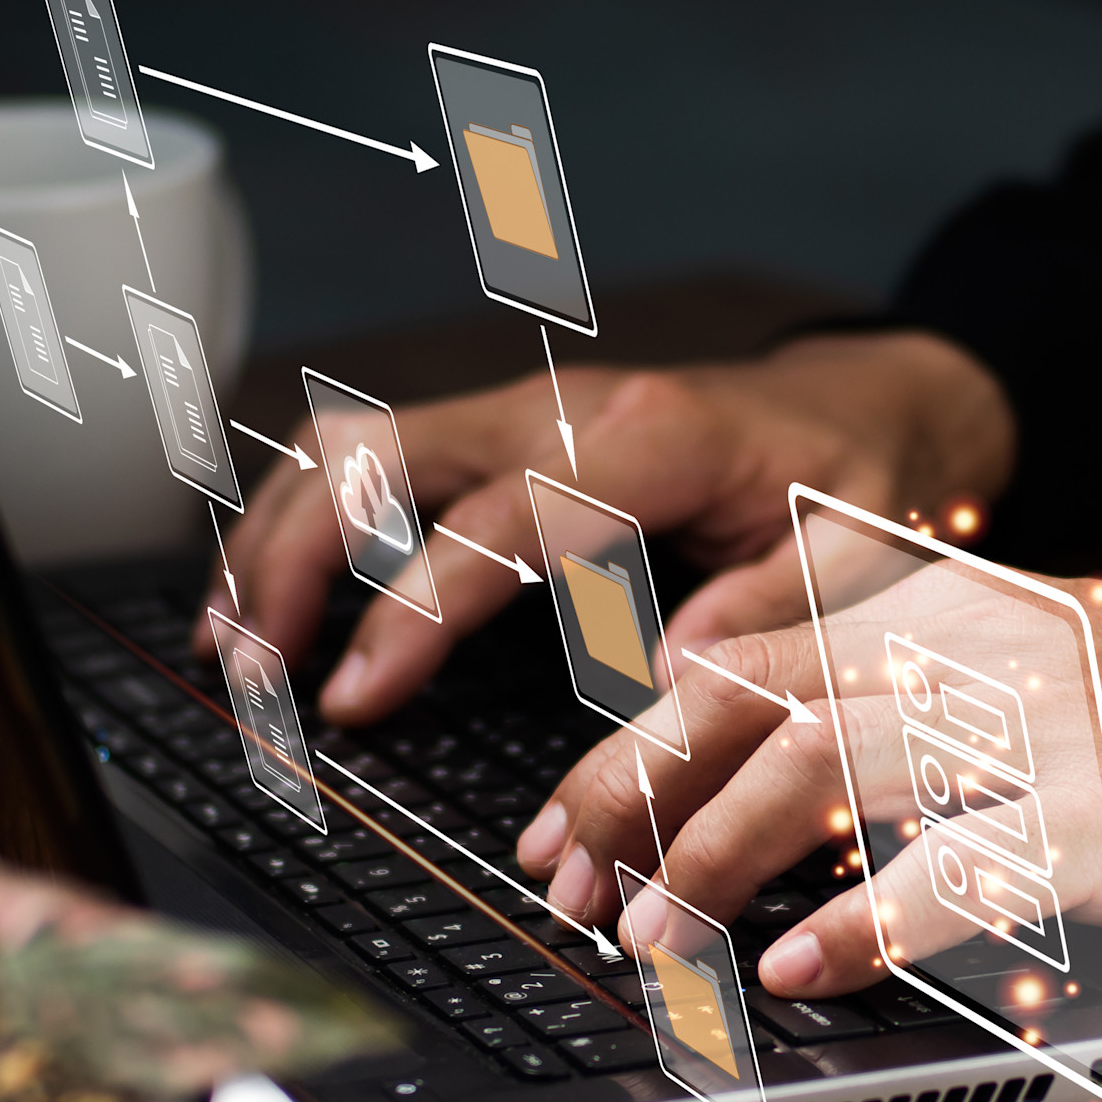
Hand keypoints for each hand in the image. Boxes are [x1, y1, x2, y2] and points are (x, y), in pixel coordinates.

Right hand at [193, 330, 1012, 724]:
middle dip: (293, 560)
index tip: (355, 696)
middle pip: (383, 455)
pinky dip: (304, 522)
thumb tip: (672, 674)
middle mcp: (565, 407)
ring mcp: (524, 410)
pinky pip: (376, 460)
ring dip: (274, 537)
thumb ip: (771, 611)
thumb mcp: (856, 555)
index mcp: (652, 439)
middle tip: (251, 675)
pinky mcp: (505, 433)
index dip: (416, 606)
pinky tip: (270, 599)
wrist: (874, 405)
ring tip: (227, 646)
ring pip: (354, 445)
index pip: (499, 518)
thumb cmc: (861, 484)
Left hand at [515, 576, 1101, 999]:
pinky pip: (962, 870)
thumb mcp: (1071, 663)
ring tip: (648, 936)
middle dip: (635, 797)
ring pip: (829, 770)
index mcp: (971, 609)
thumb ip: (938, 694)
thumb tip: (793, 768)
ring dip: (714, 859)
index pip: (761, 652)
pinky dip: (863, 922)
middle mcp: (995, 649)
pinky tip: (802, 967)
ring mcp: (1059, 729)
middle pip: (760, 704)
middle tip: (564, 885)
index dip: (640, 735)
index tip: (569, 816)